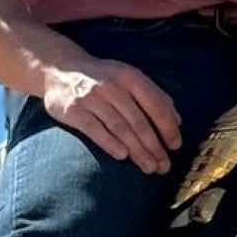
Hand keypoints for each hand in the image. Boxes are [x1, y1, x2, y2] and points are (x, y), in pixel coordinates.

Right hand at [41, 55, 185, 174]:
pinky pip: (95, 130)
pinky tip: (123, 156)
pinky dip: (110, 144)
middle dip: (154, 146)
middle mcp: (112, 85)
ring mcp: (91, 97)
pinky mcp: (73, 110)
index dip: (168, 127)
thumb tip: (178, 122)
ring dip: (137, 151)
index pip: (155, 104)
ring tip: (149, 167)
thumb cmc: (102, 78)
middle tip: (164, 166)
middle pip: (138, 121)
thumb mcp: (129, 78)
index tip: (176, 146)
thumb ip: (154, 96)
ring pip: (120, 128)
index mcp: (130, 77)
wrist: (59, 68)